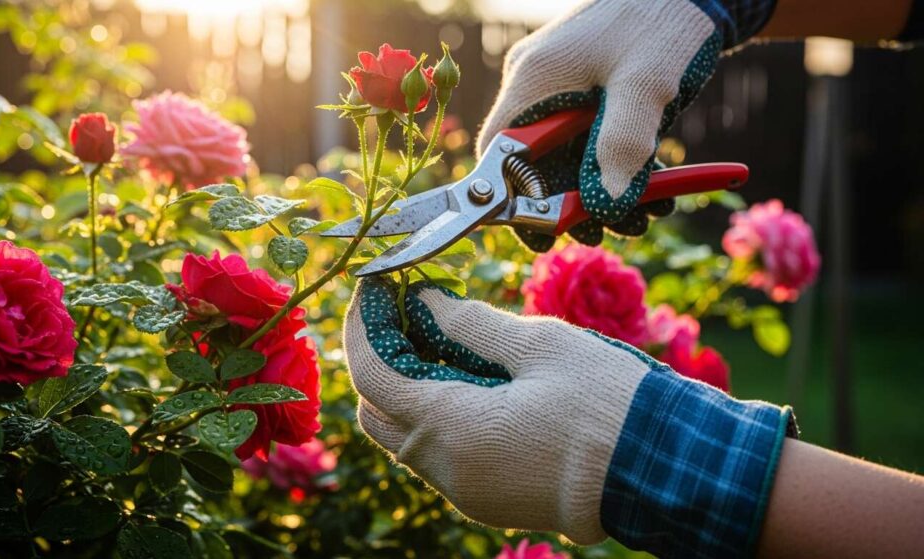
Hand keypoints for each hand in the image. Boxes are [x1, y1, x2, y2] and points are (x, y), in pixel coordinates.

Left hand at [343, 278, 793, 555]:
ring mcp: (466, 491)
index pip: (371, 374)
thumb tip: (425, 303)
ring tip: (432, 339)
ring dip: (404, 389)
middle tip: (400, 312)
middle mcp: (447, 468)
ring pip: (404, 437)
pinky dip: (432, 416)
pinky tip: (462, 379)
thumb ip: (471, 324)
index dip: (361, 327)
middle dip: (376, 358)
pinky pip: (437, 456)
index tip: (372, 289)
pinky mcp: (487, 500)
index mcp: (452, 427)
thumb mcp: (540, 346)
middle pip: (376, 411)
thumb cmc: (608, 405)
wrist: (664, 474)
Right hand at [477, 0, 774, 249]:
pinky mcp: (587, 96)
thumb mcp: (646, 85)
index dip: (513, 200)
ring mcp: (562, 92)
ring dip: (602, 194)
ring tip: (645, 216)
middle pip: (535, 166)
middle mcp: (537, 88)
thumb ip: (623, 144)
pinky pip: (589, 146)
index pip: (498, 153)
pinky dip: (617, 170)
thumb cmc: (665, 23)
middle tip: (609, 230)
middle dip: (572, 204)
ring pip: (566, 161)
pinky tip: (655, 192)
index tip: (544, 232)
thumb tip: (605, 208)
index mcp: (533, 80)